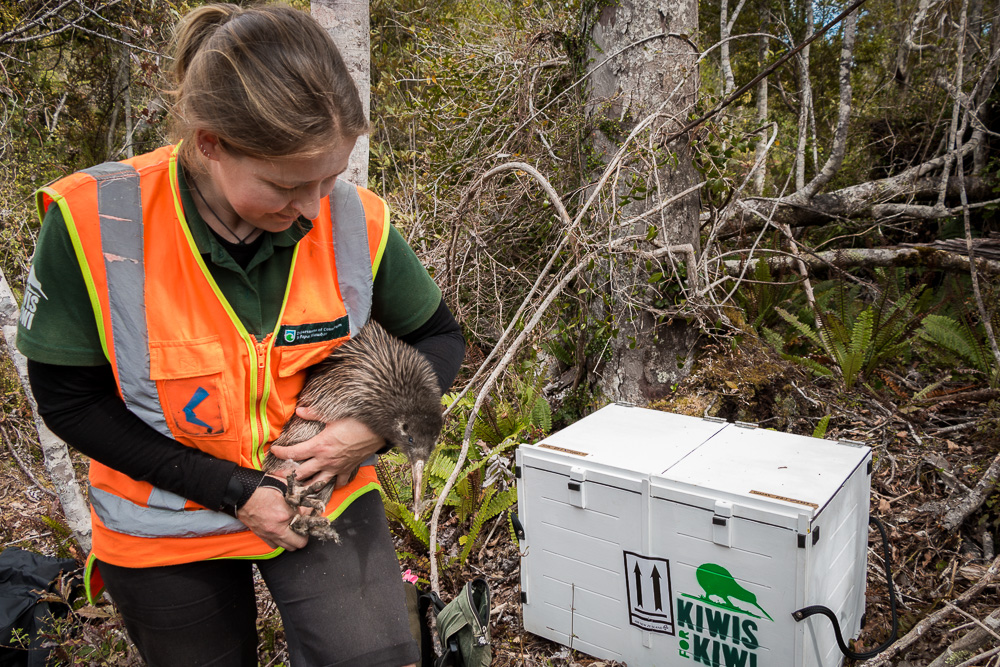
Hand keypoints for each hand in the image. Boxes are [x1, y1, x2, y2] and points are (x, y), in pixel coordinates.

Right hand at [236, 477, 307, 550]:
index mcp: (284, 514)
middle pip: (299, 543)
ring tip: (293, 531)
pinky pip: (275, 545)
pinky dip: (280, 541)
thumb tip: (306, 506)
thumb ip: (297, 498)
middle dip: (304, 536)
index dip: (310, 519)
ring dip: (293, 540)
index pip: (305, 523)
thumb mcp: (284, 488)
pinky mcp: (261, 535)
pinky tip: (281, 532)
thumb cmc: (261, 488)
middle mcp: (277, 528)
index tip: (311, 517)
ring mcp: (269, 534)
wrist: (241, 494)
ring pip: (288, 547)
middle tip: (304, 527)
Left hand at [267, 408, 383, 489]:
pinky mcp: (348, 469)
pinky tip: (330, 483)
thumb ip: (313, 413)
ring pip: (318, 483)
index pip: (293, 453)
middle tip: (277, 476)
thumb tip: (299, 410)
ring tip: (298, 488)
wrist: (379, 429)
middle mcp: (325, 460)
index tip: (273, 451)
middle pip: (301, 473)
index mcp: (319, 446)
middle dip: (287, 475)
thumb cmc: (356, 421)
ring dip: (307, 486)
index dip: (280, 453)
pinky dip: (334, 484)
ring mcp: (337, 467)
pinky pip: (340, 482)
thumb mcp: (333, 415)